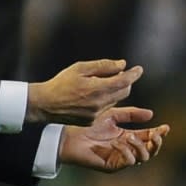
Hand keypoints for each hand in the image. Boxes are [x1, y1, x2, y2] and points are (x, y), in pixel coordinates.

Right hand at [26, 59, 142, 125]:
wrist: (45, 104)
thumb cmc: (62, 83)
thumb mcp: (80, 68)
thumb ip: (103, 66)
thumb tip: (122, 64)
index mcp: (96, 88)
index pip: (123, 81)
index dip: (133, 74)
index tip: (139, 69)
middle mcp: (99, 103)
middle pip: (124, 92)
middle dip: (125, 82)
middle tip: (119, 73)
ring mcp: (96, 114)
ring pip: (115, 100)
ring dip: (115, 91)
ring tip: (102, 82)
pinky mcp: (91, 121)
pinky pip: (106, 108)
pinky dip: (105, 100)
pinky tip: (93, 94)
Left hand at [59, 106, 169, 171]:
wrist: (70, 134)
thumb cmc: (89, 124)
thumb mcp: (113, 114)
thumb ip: (131, 114)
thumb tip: (151, 114)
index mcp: (128, 137)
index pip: (149, 137)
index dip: (159, 133)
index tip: (165, 127)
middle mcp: (126, 149)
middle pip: (150, 150)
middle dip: (156, 142)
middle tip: (155, 134)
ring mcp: (120, 158)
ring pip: (143, 157)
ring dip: (141, 145)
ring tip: (130, 135)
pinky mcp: (112, 166)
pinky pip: (128, 162)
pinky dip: (127, 151)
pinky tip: (120, 142)